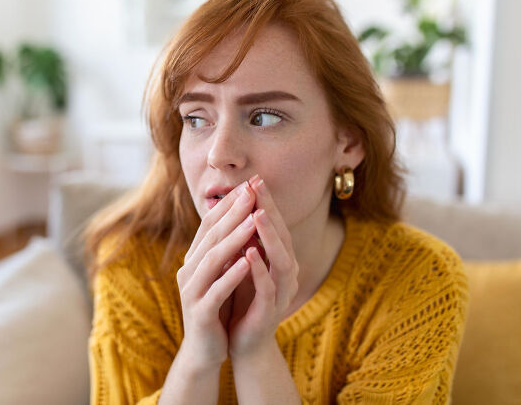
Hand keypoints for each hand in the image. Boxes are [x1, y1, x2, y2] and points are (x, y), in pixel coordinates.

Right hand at [176, 181, 256, 368]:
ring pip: (212, 259)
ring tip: (253, 220)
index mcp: (193, 259)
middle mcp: (188, 270)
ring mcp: (191, 291)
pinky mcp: (199, 312)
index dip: (228, 204)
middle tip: (251, 192)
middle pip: (210, 236)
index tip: (248, 185)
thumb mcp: (220, 274)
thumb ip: (224, 249)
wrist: (205, 350)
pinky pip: (216, 289)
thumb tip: (241, 216)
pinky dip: (232, 274)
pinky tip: (248, 261)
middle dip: (232, 213)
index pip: (209, 225)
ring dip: (233, 238)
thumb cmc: (217, 307)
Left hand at [227, 176, 299, 358]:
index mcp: (278, 259)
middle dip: (270, 210)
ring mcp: (281, 292)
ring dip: (269, 236)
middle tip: (258, 186)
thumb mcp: (242, 264)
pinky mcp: (270, 311)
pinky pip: (268, 288)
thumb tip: (235, 206)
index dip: (266, 202)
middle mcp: (285, 272)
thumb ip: (244, 239)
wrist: (243, 341)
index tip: (254, 179)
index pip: (275, 225)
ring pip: (281, 260)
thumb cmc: (243, 298)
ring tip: (257, 215)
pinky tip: (249, 253)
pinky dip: (259, 269)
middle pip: (282, 236)